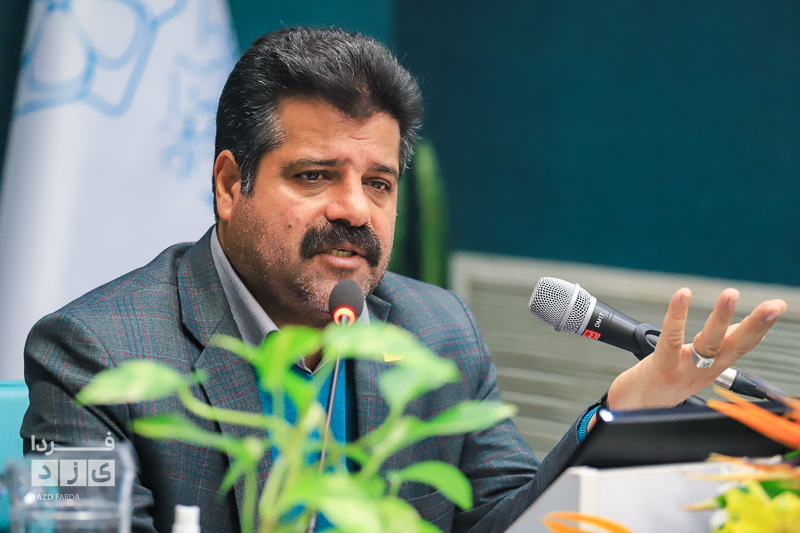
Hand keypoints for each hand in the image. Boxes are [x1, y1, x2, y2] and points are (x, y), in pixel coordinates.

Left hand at [606, 287, 786, 410]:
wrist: (634, 411)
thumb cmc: (662, 384)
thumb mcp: (695, 366)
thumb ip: (716, 348)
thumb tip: (741, 327)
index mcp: (713, 367)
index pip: (743, 346)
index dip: (761, 328)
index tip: (777, 305)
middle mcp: (704, 370)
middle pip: (735, 346)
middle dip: (757, 325)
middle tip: (775, 305)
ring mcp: (684, 370)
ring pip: (709, 343)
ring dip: (721, 317)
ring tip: (731, 294)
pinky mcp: (662, 368)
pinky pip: (671, 340)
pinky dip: (677, 316)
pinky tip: (683, 295)